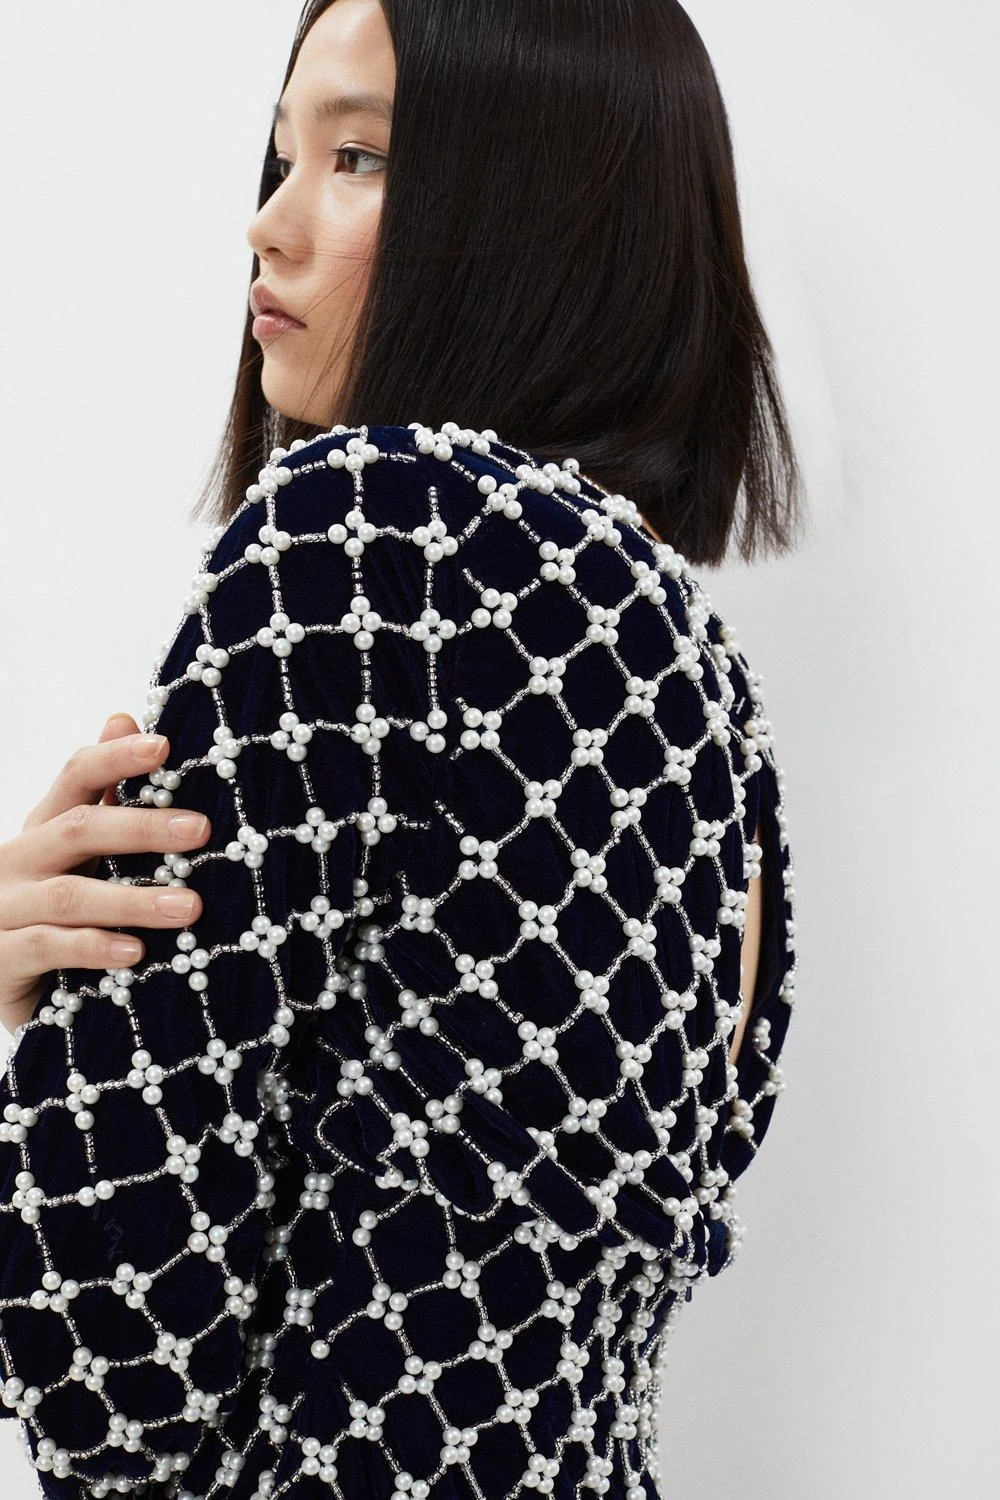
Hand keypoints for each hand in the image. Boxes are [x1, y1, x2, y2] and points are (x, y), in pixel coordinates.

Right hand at [0, 712, 211, 1034]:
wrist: (3, 982)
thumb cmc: (55, 915)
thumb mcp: (80, 857)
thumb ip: (105, 797)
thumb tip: (122, 717)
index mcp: (42, 828)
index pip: (74, 777)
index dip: (114, 758)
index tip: (163, 745)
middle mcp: (16, 861)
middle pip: (78, 829)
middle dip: (142, 827)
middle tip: (201, 830)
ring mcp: (2, 909)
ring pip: (69, 895)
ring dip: (133, 901)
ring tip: (189, 907)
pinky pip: (46, 949)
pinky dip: (93, 948)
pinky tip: (135, 953)